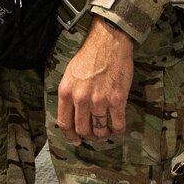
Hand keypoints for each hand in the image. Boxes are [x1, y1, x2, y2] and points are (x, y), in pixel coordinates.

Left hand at [57, 19, 133, 141]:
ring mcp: (99, 100)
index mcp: (66, 93)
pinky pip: (117, 124)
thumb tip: (71, 114)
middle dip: (88, 135)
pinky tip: (118, 128)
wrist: (108, 42)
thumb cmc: (89, 56)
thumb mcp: (69, 75)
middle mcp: (81, 99)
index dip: (70, 136)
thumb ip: (69, 95)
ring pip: (99, 130)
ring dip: (103, 133)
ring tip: (106, 130)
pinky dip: (118, 130)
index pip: (64, 123)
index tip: (76, 140)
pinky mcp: (117, 99)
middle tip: (94, 133)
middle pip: (82, 129)